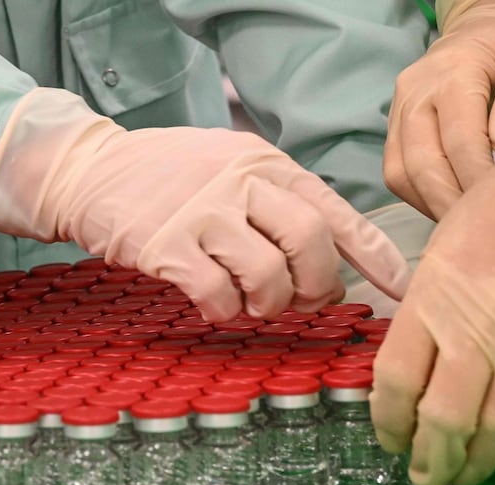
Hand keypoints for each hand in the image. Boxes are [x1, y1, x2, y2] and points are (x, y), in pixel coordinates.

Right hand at [0, 88, 410, 321]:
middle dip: (319, 285)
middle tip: (304, 301)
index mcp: (267, 163)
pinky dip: (223, 311)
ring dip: (269, 303)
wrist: (91, 170)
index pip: (337, 209)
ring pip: (269, 275)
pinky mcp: (167, 244)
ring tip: (251, 301)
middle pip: (312, 241)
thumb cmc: (172, 178)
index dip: (376, 255)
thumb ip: (280, 204)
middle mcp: (241, 180)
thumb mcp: (233, 168)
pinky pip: (218, 295)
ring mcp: (204, 211)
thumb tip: (334, 261)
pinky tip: (212, 303)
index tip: (404, 289)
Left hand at [371, 111, 494, 484]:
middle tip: (423, 477)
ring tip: (462, 475)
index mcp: (433, 301)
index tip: (389, 437)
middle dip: (428, 460)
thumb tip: (415, 373)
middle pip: (441, 420)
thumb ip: (427, 315)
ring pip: (494, 431)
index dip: (387, 421)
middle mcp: (476, 332)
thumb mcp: (443, 252)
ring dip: (474, 464)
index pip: (394, 383)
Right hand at [384, 0, 494, 219]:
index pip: (460, 140)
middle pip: (421, 163)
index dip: (477, 180)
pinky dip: (420, 197)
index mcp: (451, 74)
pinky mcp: (394, 129)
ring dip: (431, 205)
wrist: (483, 29)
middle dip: (449, 203)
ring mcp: (398, 111)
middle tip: (480, 232)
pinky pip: (396, 173)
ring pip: (400, 173)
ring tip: (464, 225)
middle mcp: (415, 94)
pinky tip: (449, 208)